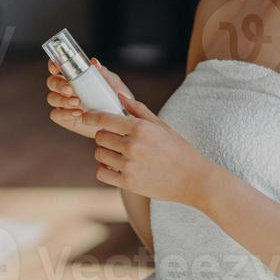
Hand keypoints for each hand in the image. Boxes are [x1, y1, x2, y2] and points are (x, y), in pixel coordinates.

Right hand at [46, 57, 135, 139]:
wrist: (119, 123)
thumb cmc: (116, 101)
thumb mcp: (114, 86)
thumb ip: (105, 74)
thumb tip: (94, 62)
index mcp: (75, 76)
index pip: (58, 67)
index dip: (53, 65)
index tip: (56, 68)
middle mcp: (66, 89)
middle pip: (52, 82)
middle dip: (58, 84)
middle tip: (70, 90)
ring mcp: (63, 104)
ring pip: (52, 98)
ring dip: (62, 99)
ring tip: (77, 103)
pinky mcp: (64, 118)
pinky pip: (55, 115)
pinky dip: (64, 113)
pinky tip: (77, 114)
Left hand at [80, 92, 212, 205]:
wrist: (193, 179)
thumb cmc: (178, 149)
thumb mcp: (161, 125)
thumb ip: (138, 109)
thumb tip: (119, 96)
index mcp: (140, 128)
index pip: (104, 119)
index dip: (91, 117)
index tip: (86, 117)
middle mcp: (132, 145)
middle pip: (100, 136)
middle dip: (104, 136)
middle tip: (115, 139)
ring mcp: (129, 165)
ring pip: (99, 154)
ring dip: (104, 153)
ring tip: (117, 154)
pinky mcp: (128, 183)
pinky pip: (101, 173)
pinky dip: (104, 170)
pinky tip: (114, 167)